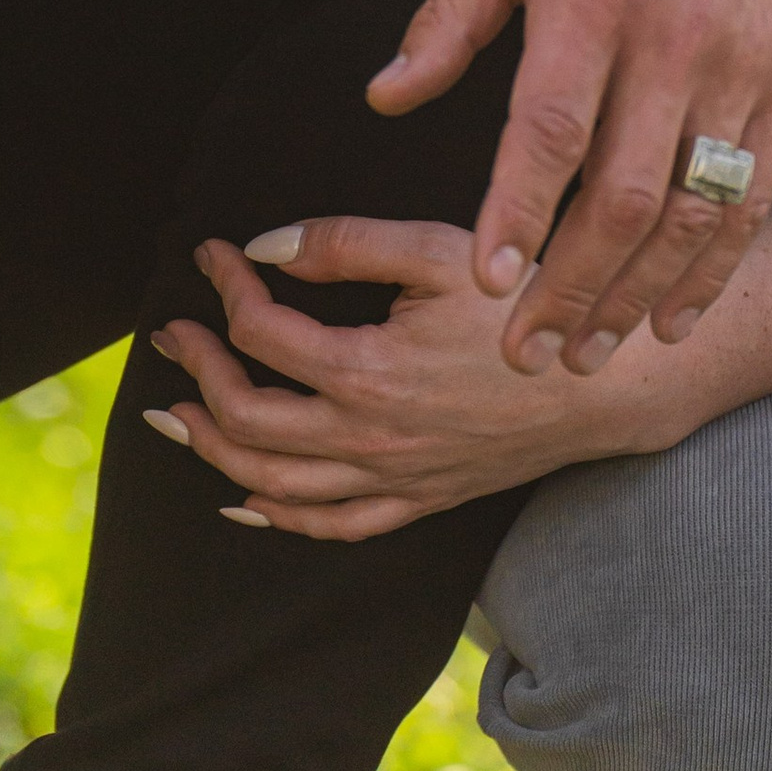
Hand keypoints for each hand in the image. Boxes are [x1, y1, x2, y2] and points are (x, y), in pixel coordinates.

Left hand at [142, 219, 689, 538]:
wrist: (602, 382)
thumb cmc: (521, 304)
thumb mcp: (436, 251)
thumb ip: (344, 244)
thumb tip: (265, 246)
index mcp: (366, 371)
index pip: (260, 333)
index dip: (225, 287)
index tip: (215, 254)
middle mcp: (367, 438)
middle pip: (246, 420)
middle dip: (196, 374)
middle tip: (170, 335)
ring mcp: (391, 478)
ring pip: (274, 484)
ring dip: (213, 449)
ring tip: (175, 415)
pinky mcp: (417, 499)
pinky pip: (332, 526)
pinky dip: (276, 517)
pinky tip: (244, 498)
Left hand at [367, 0, 771, 374]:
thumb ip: (449, 17)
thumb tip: (385, 99)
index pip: (551, 127)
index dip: (517, 211)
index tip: (485, 285)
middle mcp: (673, 37)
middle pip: (625, 193)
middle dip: (572, 286)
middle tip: (526, 355)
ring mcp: (737, 64)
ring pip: (693, 211)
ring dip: (640, 295)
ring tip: (590, 354)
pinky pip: (752, 194)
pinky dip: (715, 267)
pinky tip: (674, 316)